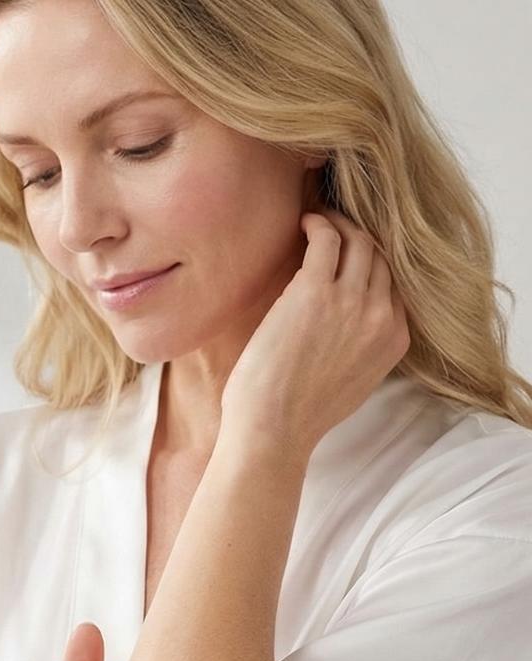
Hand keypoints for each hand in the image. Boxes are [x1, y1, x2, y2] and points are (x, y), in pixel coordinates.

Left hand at [219, 208, 410, 458]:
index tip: (357, 253)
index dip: (377, 264)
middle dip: (363, 238)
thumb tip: (346, 330)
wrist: (273, 432)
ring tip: (321, 219)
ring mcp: (352, 300)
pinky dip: (319, 224)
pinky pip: (328, 240)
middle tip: (340, 227)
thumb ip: (362, 350)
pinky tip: (305, 222)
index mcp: (394, 339)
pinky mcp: (316, 291)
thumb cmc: (296, 417)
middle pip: (382, 258)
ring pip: (360, 243)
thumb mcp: (350, 384)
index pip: (395, 286)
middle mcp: (381, 315)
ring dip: (342, 225)